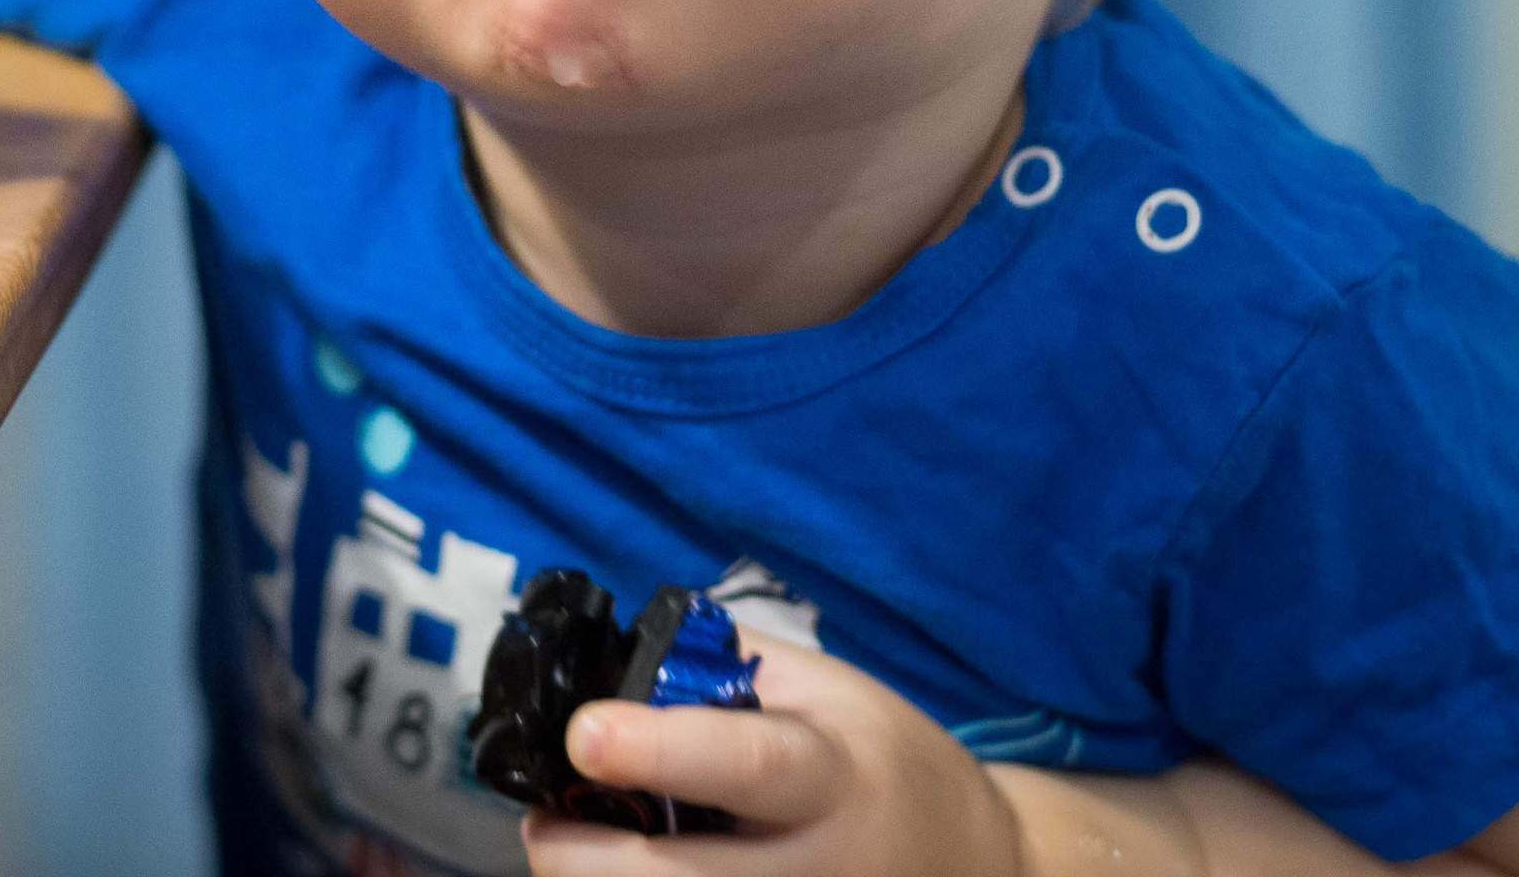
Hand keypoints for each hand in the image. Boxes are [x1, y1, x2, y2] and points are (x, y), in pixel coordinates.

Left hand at [521, 638, 1023, 875]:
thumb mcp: (830, 691)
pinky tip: (624, 876)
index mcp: (831, 774)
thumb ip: (736, 672)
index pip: (744, 762)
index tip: (586, 734)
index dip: (659, 749)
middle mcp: (819, 867)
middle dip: (587, 860)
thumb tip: (630, 663)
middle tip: (541, 824)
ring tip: (569, 850)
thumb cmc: (887, 761)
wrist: (977, 863)